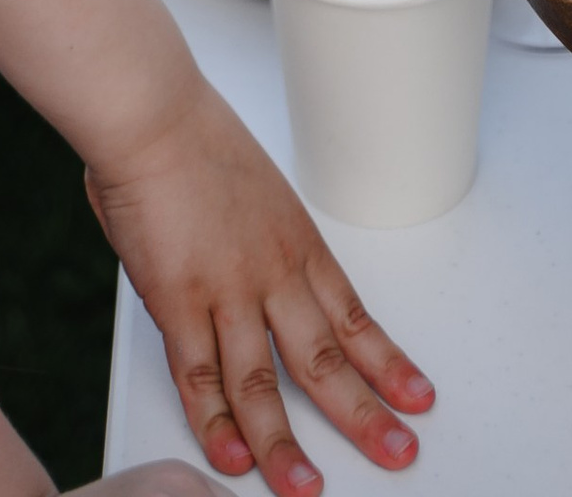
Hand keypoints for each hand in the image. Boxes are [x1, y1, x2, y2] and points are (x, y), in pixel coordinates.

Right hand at [86, 82, 431, 495]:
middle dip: (365, 415)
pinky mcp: (178, 301)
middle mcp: (273, 272)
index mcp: (297, 241)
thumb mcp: (249, 189)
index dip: (387, 364)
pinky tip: (232, 458)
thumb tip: (230, 268)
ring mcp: (227, 291)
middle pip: (326, 359)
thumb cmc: (191, 136)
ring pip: (265, 383)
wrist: (154, 112)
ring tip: (306, 488)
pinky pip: (199, 377)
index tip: (416, 397)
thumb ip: (248, 241)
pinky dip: (215, 422)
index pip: (354, 317)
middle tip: (398, 452)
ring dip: (285, 443)